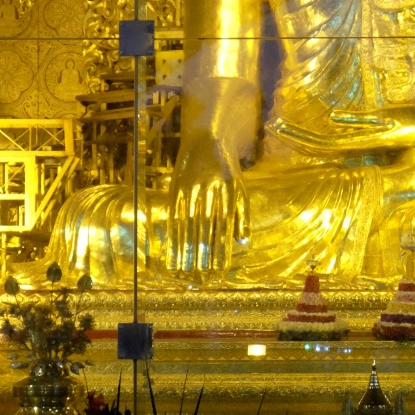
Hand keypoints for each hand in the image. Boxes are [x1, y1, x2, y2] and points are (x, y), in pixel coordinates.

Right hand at [166, 132, 249, 271]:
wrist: (206, 139)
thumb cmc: (227, 170)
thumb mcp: (239, 189)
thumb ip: (242, 216)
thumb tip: (242, 243)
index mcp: (228, 191)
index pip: (224, 226)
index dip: (220, 249)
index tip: (219, 270)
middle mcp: (209, 190)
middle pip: (205, 228)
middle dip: (202, 253)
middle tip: (200, 275)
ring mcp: (190, 189)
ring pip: (187, 224)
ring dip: (185, 249)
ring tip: (184, 270)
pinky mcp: (176, 188)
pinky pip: (173, 217)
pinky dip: (173, 236)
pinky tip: (172, 251)